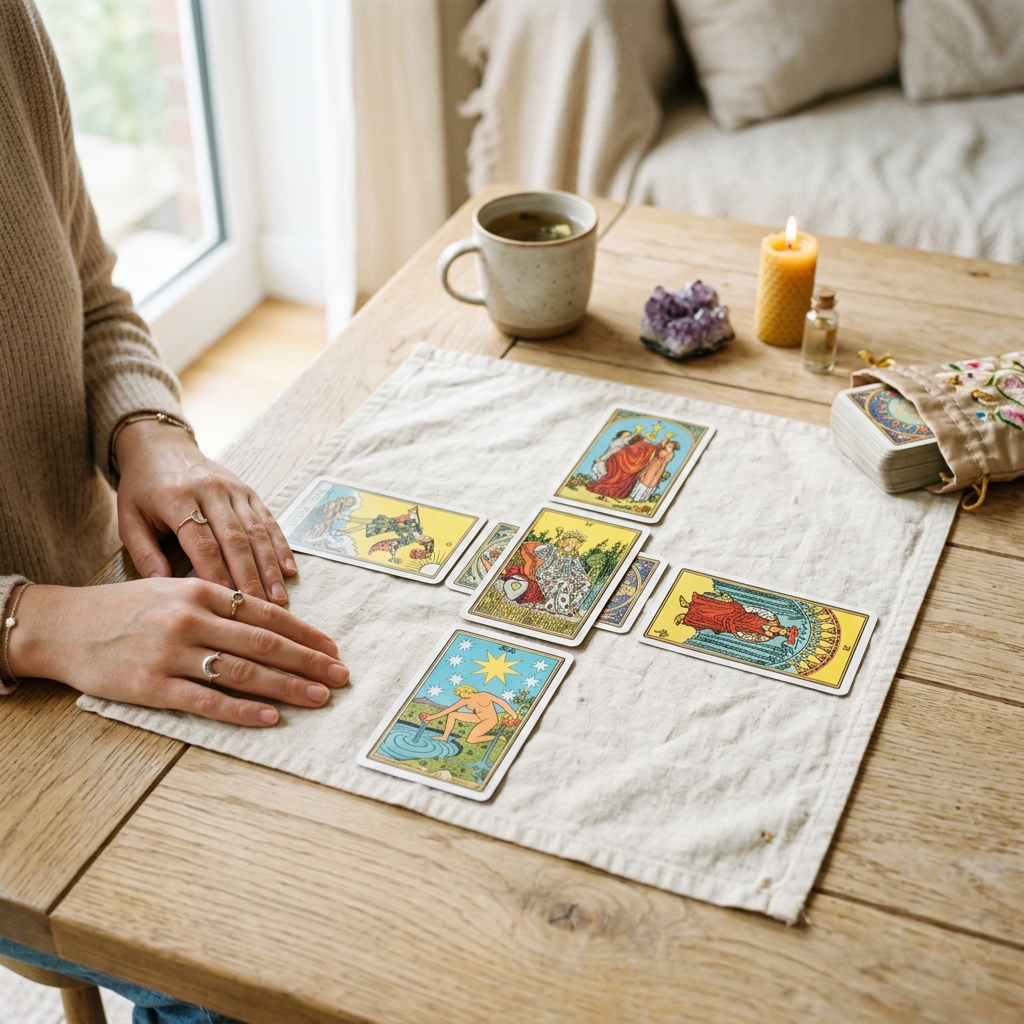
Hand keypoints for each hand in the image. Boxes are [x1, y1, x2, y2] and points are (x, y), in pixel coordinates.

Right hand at [8, 578, 349, 725]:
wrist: (63, 627)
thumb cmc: (124, 608)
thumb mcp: (172, 590)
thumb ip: (217, 602)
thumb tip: (269, 621)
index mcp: (200, 592)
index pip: (266, 614)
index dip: (305, 633)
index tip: (332, 648)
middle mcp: (190, 620)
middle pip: (264, 644)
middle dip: (309, 663)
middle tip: (341, 677)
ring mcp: (171, 654)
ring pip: (243, 673)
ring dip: (287, 688)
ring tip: (319, 698)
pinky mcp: (152, 687)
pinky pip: (207, 702)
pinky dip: (242, 710)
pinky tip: (271, 717)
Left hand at [115, 419, 295, 603]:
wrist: (160, 445)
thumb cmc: (142, 488)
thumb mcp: (129, 519)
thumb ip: (144, 554)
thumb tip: (165, 588)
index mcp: (176, 497)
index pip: (202, 543)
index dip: (217, 576)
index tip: (228, 605)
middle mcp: (210, 490)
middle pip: (236, 539)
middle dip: (251, 578)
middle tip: (261, 610)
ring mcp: (233, 489)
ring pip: (257, 531)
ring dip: (270, 567)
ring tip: (278, 598)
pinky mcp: (247, 490)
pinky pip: (268, 520)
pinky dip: (280, 546)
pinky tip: (289, 570)